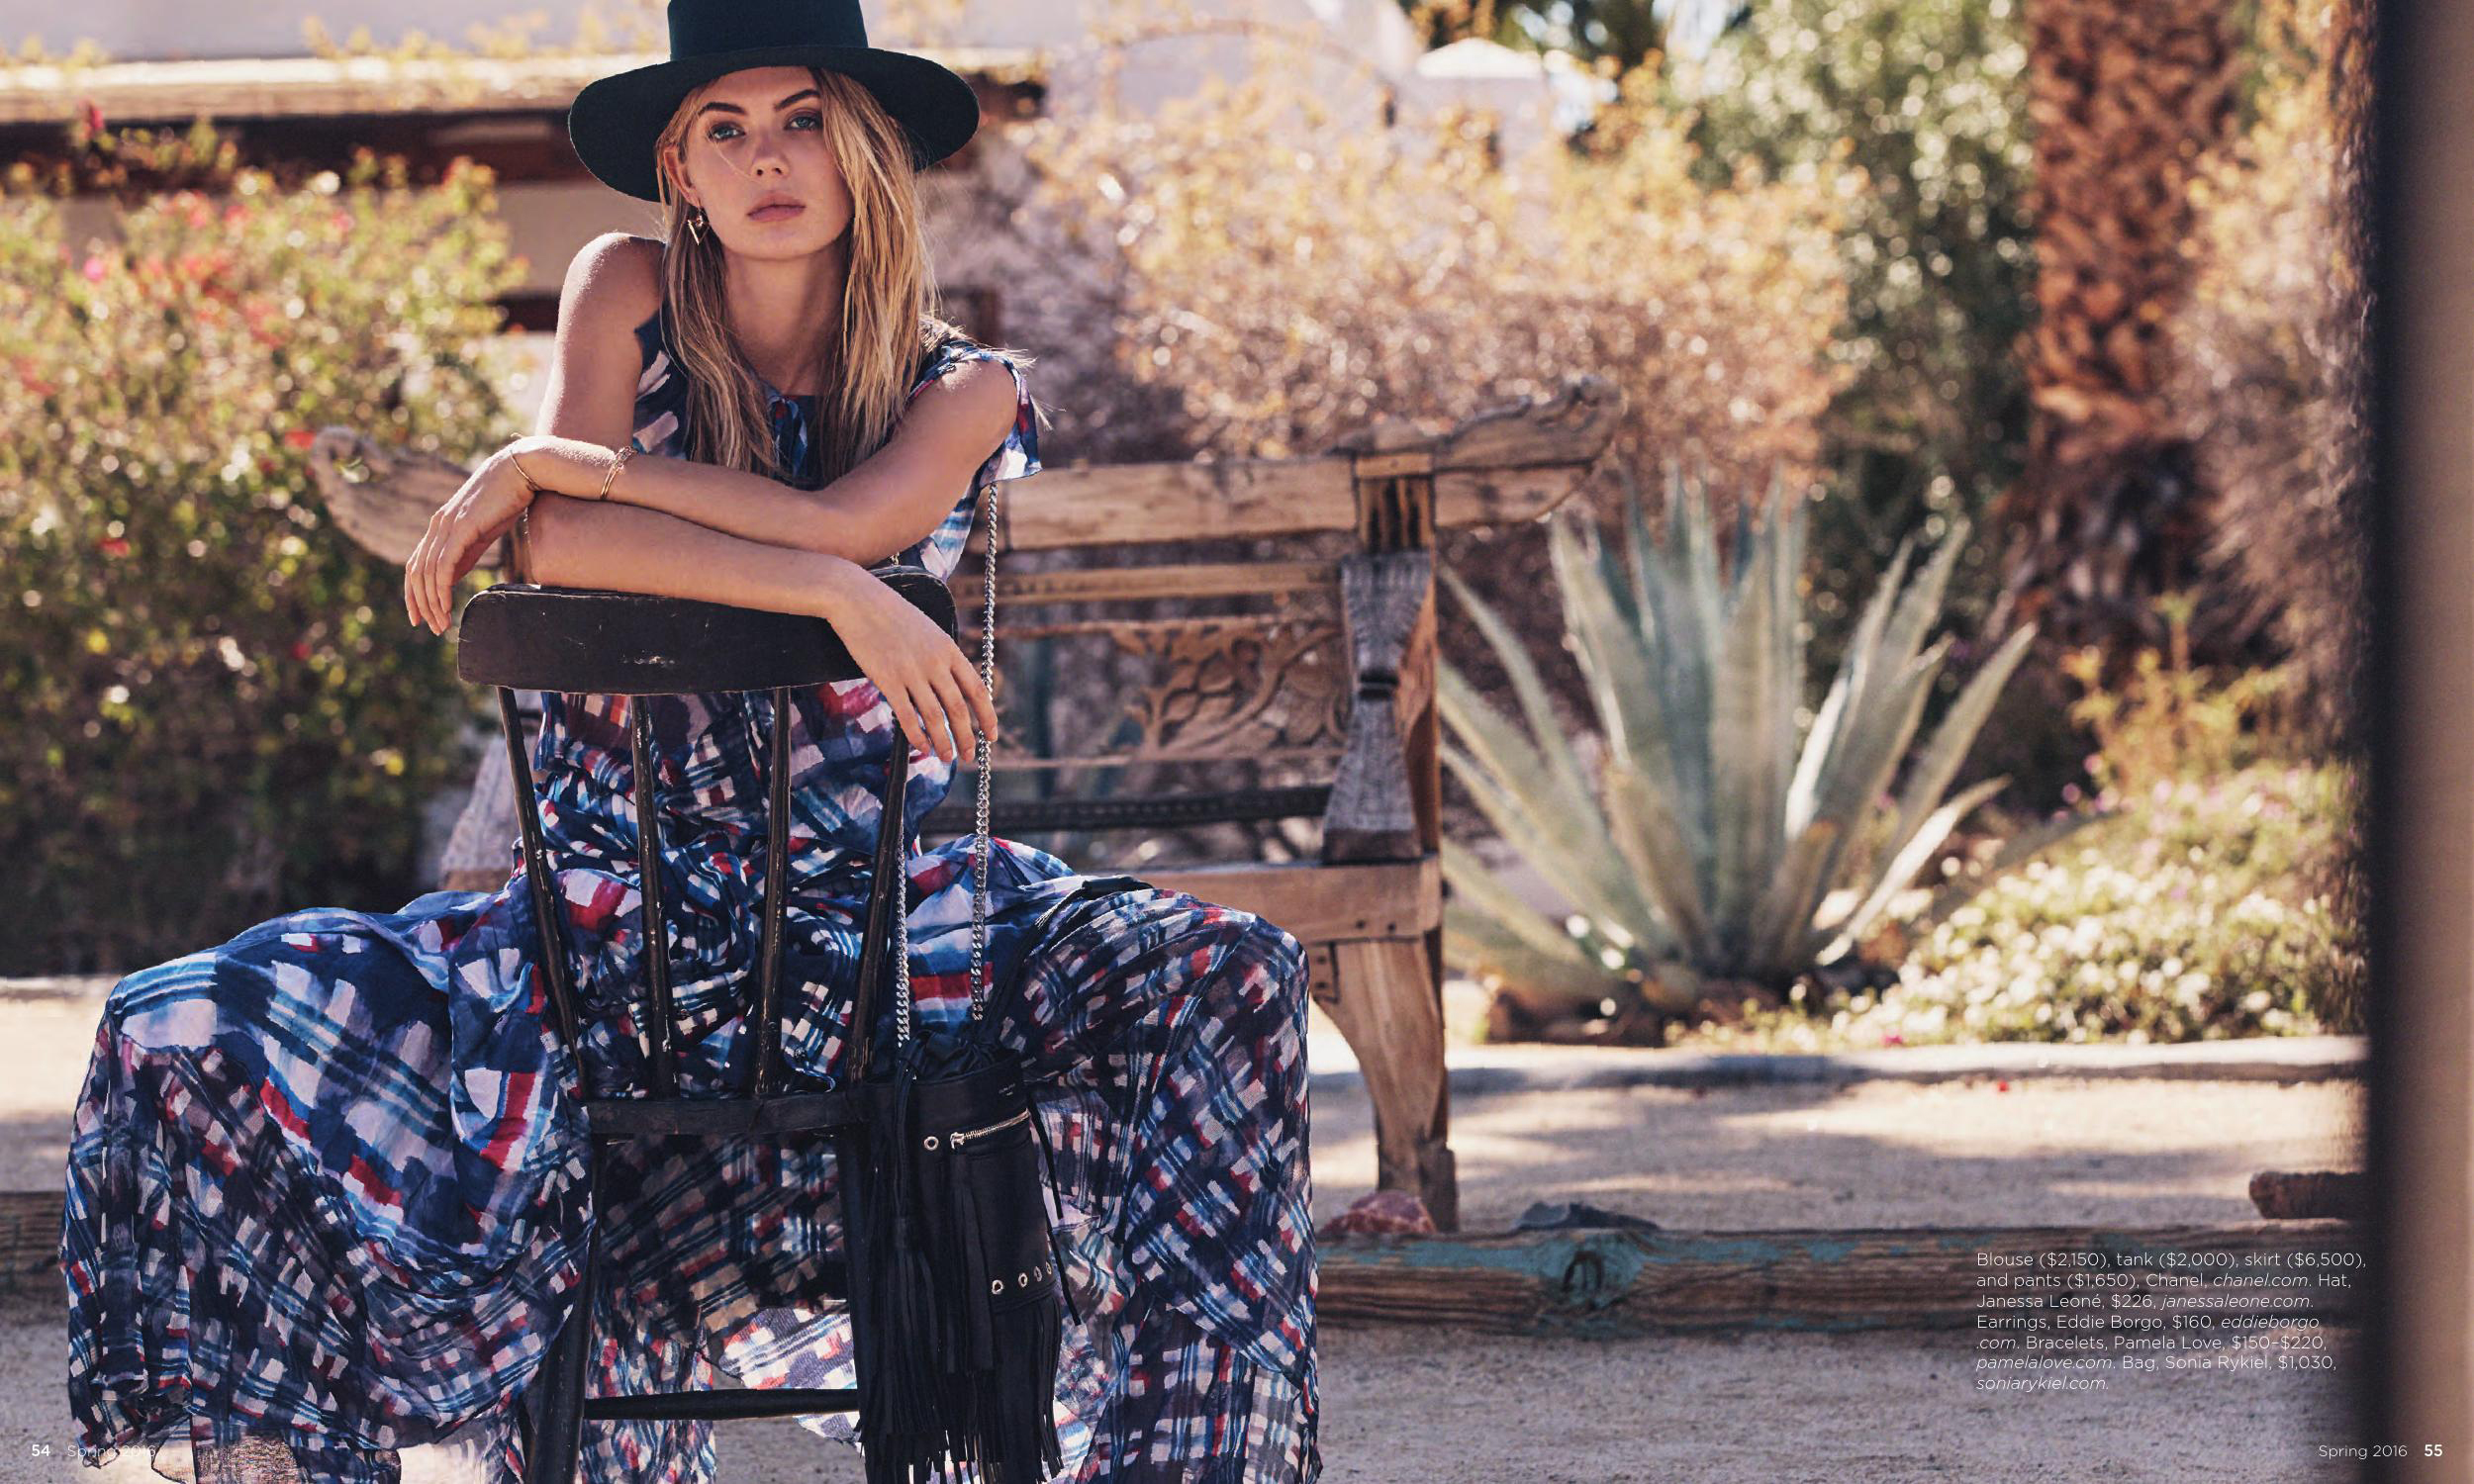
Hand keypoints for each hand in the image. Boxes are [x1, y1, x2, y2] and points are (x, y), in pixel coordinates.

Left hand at [404, 440, 538, 635]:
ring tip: (440, 623)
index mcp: (441, 526)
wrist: (522, 470)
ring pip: (428, 572)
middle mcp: (438, 525)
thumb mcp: (483, 531)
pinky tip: (445, 606)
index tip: (420, 616)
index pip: (416, 564)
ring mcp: (447, 525)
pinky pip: (443, 565)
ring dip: (431, 602)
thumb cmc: (508, 498)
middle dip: (420, 603)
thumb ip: (465, 550)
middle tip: (431, 627)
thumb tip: (452, 574)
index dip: (414, 592)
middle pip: (416, 571)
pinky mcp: (461, 528)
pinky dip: (441, 588)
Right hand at [823, 568, 1003, 764]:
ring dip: (944, 742)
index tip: (991, 736)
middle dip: (967, 737)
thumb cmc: (891, 615)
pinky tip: (922, 748)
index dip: (987, 717)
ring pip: (935, 717)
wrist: (858, 599)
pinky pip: (907, 715)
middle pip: (959, 709)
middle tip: (968, 756)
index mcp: (949, 650)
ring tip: (947, 758)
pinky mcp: (887, 679)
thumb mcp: (928, 631)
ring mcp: (911, 671)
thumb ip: (942, 657)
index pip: (977, 690)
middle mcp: (934, 662)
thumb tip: (952, 686)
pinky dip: (917, 736)